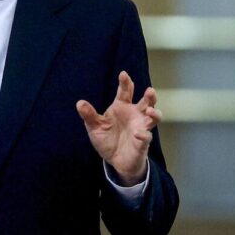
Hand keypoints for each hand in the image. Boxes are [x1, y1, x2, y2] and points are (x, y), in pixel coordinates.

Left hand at [76, 71, 160, 185]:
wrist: (114, 160)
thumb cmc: (107, 139)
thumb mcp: (95, 127)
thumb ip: (89, 115)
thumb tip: (79, 103)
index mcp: (122, 107)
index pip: (125, 92)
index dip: (125, 83)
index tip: (123, 74)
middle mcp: (134, 114)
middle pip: (146, 102)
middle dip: (150, 96)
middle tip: (150, 91)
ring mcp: (140, 127)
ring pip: (153, 117)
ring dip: (155, 113)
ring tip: (150, 111)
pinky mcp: (143, 142)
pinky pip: (146, 136)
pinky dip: (144, 134)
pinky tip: (138, 134)